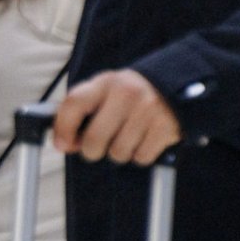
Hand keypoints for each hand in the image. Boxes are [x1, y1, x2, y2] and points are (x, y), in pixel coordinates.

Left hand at [52, 69, 181, 164]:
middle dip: (91, 151)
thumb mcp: (106, 91)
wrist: (176, 86)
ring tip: (126, 139)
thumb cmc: (131, 94)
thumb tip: (65, 143)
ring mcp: (148, 111)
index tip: (62, 145)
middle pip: (94, 139)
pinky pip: (141, 157)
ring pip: (118, 152)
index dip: (63, 129)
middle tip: (97, 148)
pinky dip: (140, 155)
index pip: (74, 104)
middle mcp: (127, 94)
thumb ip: (82, 110)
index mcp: (106, 83)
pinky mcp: (165, 128)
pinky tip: (143, 141)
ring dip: (119, 153)